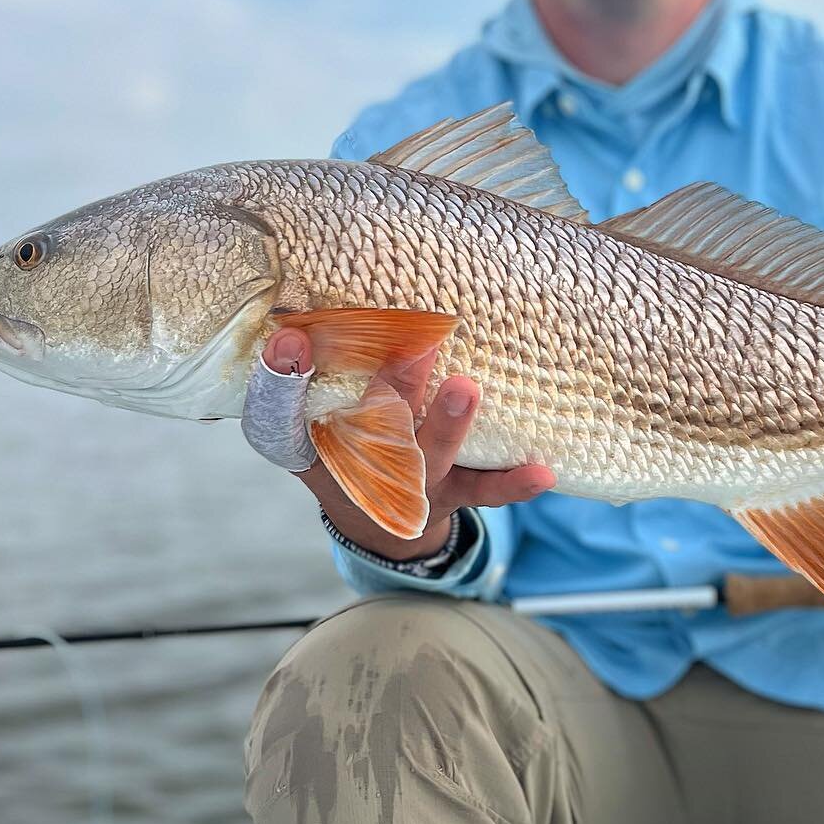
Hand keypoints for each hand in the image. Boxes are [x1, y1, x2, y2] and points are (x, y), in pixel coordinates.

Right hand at [252, 328, 555, 559]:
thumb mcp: (310, 411)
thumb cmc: (343, 438)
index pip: (281, 415)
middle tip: (413, 349)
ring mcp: (411, 482)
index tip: (289, 340)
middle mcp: (362, 464)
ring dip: (448, 425)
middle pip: (372, 426)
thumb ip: (306, 367)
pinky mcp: (453, 493)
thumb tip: (298, 309)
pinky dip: (513, 483)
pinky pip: (484, 491)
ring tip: (466, 389)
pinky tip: (542, 471)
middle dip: (393, 388)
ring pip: (430, 455)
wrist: (375, 513)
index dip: (281, 380)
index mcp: (315, 441)